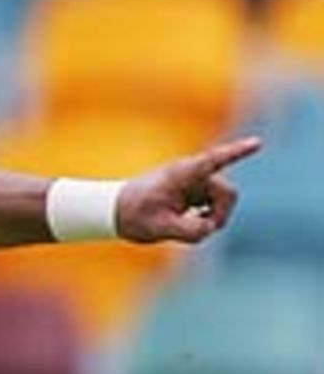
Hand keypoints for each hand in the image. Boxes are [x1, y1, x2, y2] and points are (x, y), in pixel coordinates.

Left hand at [117, 134, 261, 244]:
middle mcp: (194, 174)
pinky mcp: (195, 193)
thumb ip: (186, 231)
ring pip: (223, 202)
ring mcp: (196, 182)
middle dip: (221, 214)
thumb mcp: (158, 228)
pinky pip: (214, 207)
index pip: (214, 160)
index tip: (257, 142)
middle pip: (227, 193)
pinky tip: (189, 222)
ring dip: (212, 218)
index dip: (237, 153)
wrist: (117, 210)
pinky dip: (207, 219)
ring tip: (187, 228)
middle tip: (203, 230)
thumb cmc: (133, 214)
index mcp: (183, 174)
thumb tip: (210, 229)